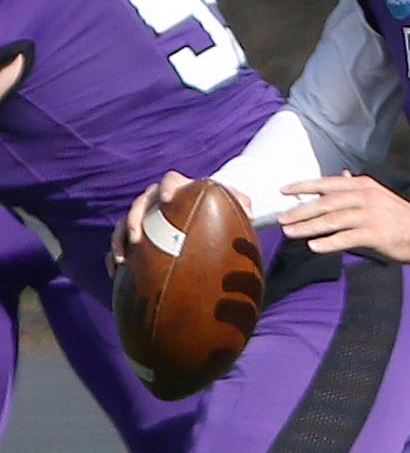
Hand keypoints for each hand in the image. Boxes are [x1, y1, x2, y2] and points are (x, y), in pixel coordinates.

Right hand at [107, 172, 252, 275]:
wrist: (203, 215)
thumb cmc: (218, 208)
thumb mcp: (231, 203)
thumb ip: (240, 202)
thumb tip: (250, 212)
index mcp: (179, 187)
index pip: (170, 180)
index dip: (167, 187)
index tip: (167, 199)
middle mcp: (157, 199)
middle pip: (140, 202)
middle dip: (134, 217)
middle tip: (136, 235)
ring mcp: (144, 217)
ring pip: (124, 223)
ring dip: (119, 239)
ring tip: (121, 259)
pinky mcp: (136, 235)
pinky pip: (120, 243)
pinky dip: (115, 255)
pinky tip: (116, 272)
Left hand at [278, 172, 409, 264]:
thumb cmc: (398, 215)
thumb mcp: (377, 195)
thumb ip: (357, 188)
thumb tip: (342, 176)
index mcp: (363, 185)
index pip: (328, 183)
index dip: (304, 186)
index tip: (284, 190)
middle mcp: (364, 196)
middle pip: (326, 202)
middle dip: (301, 211)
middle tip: (281, 219)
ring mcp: (369, 214)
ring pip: (332, 219)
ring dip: (308, 227)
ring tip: (290, 233)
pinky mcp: (375, 233)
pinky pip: (346, 238)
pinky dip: (328, 243)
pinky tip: (313, 247)